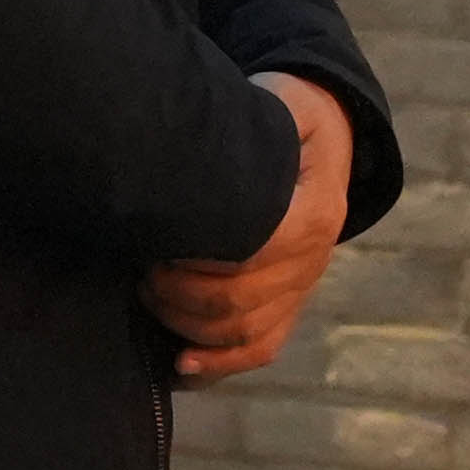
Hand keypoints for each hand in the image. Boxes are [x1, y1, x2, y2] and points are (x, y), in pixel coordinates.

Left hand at [146, 73, 357, 384]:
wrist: (328, 136)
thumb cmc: (290, 114)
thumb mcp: (286, 103)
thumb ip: (263, 122)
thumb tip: (215, 147)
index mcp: (312, 212)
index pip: (249, 254)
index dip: (196, 259)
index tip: (156, 244)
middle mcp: (312, 258)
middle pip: (240, 300)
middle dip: (178, 293)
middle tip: (141, 269)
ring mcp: (303, 286)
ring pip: (244, 330)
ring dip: (187, 323)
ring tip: (149, 294)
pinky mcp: (291, 303)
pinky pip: (261, 347)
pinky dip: (220, 363)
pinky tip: (180, 365)